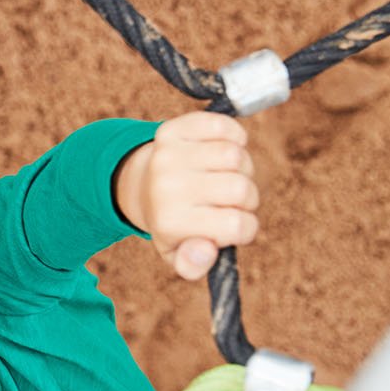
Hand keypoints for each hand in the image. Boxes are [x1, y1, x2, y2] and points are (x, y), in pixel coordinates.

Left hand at [114, 114, 258, 280]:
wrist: (142, 187)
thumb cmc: (174, 224)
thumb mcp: (179, 254)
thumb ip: (194, 264)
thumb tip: (205, 251)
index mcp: (171, 222)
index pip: (239, 226)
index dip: (246, 228)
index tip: (232, 226)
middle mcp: (167, 187)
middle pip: (242, 189)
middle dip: (247, 198)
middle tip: (229, 201)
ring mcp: (168, 156)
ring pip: (237, 156)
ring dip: (242, 167)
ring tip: (226, 176)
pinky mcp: (172, 130)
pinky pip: (224, 126)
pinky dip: (234, 136)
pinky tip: (221, 150)